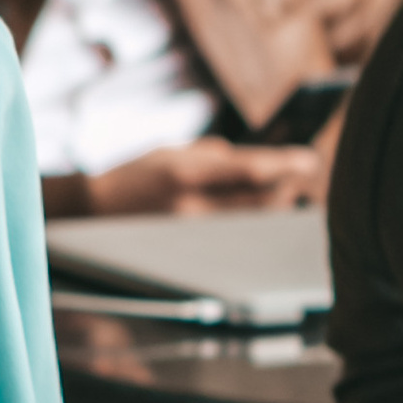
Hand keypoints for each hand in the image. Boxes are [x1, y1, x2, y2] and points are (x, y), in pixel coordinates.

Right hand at [77, 137, 321, 216]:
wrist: (92, 211)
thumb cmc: (134, 175)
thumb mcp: (170, 151)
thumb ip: (214, 155)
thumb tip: (257, 160)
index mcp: (186, 172)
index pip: (249, 169)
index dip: (285, 165)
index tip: (310, 160)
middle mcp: (191, 206)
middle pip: (259, 201)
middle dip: (286, 187)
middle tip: (303, 174)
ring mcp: (192, 233)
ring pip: (251, 223)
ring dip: (274, 207)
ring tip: (286, 192)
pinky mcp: (190, 251)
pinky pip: (235, 238)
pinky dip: (253, 224)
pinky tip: (261, 215)